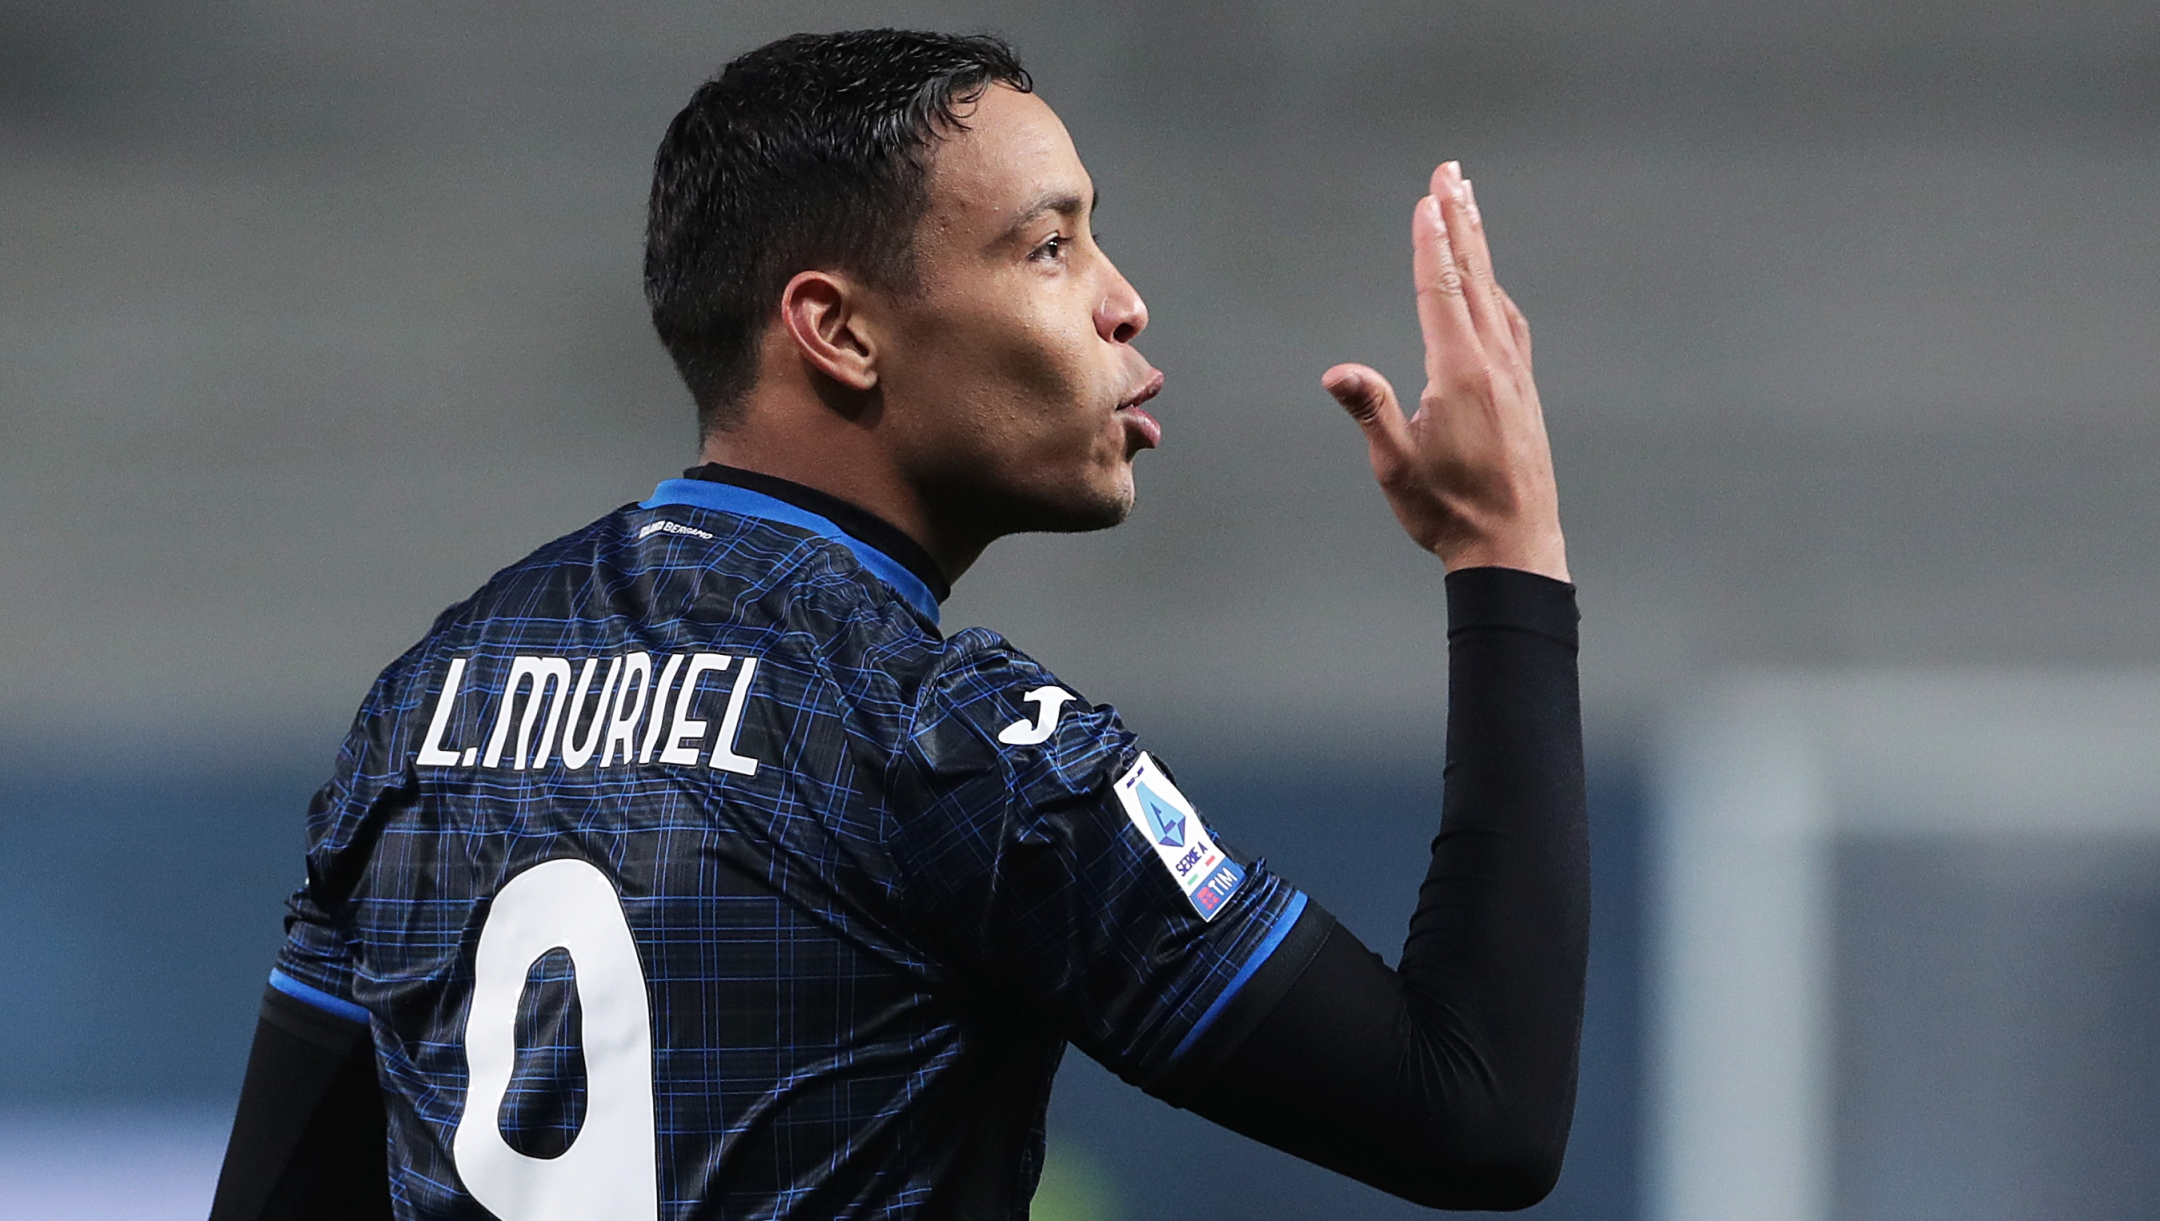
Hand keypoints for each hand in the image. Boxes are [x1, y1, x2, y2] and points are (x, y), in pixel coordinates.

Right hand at [1324, 162, 1567, 581]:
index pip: (1442, 290)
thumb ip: (1370, 411)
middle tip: (1452, 171)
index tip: (1429, 197)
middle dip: (1461, 220)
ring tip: (1469, 205)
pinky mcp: (1523, 391)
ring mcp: (1514, 374)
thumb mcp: (1397, 465)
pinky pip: (1509, 321)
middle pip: (1474, 276)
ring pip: (1495, 293)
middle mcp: (1494, 363)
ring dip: (1479, 247)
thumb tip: (1337, 373)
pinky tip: (1490, 286)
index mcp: (1460, 373)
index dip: (1433, 242)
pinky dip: (1494, 289)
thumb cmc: (1449, 510)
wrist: (1515, 545)